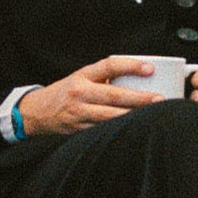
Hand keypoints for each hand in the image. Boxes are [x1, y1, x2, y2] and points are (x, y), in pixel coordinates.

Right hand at [17, 57, 164, 139]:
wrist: (37, 112)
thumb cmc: (65, 92)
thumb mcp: (80, 78)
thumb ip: (103, 77)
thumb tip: (136, 78)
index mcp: (82, 76)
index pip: (109, 66)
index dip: (130, 66)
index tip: (150, 68)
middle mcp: (80, 93)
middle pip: (114, 95)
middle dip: (139, 98)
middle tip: (160, 99)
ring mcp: (79, 114)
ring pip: (110, 116)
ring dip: (133, 117)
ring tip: (153, 116)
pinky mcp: (79, 130)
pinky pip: (103, 130)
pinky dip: (119, 130)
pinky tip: (134, 130)